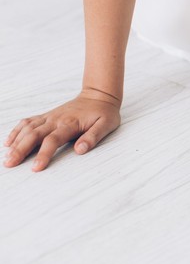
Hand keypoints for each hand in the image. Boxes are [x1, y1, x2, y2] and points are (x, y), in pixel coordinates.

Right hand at [4, 89, 120, 171]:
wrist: (99, 95)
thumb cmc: (104, 112)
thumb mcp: (106, 125)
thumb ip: (93, 137)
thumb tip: (80, 150)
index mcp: (70, 124)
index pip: (53, 140)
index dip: (43, 154)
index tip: (36, 168)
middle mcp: (56, 120)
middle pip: (34, 135)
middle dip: (20, 150)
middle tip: (10, 164)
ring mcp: (50, 117)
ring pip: (28, 128)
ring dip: (16, 142)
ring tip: (7, 157)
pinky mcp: (47, 116)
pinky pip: (28, 122)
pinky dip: (17, 131)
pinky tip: (9, 142)